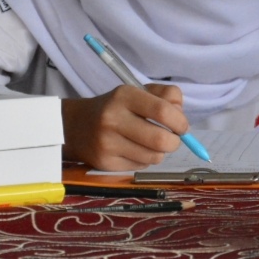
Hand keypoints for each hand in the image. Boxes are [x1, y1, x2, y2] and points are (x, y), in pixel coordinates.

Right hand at [61, 83, 188, 170]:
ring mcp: (107, 143)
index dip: (180, 121)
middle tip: (173, 139)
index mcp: (125, 96)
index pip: (162, 111)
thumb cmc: (116, 107)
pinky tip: (135, 150)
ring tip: (151, 143)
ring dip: (160, 152)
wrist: (76, 127)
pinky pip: (141, 166)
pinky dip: (145, 160)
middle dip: (174, 142)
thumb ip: (165, 96)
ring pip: (153, 156)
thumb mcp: (138, 92)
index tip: (182, 126)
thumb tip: (181, 116)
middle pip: (160, 139)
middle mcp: (113, 119)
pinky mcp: (105, 163)